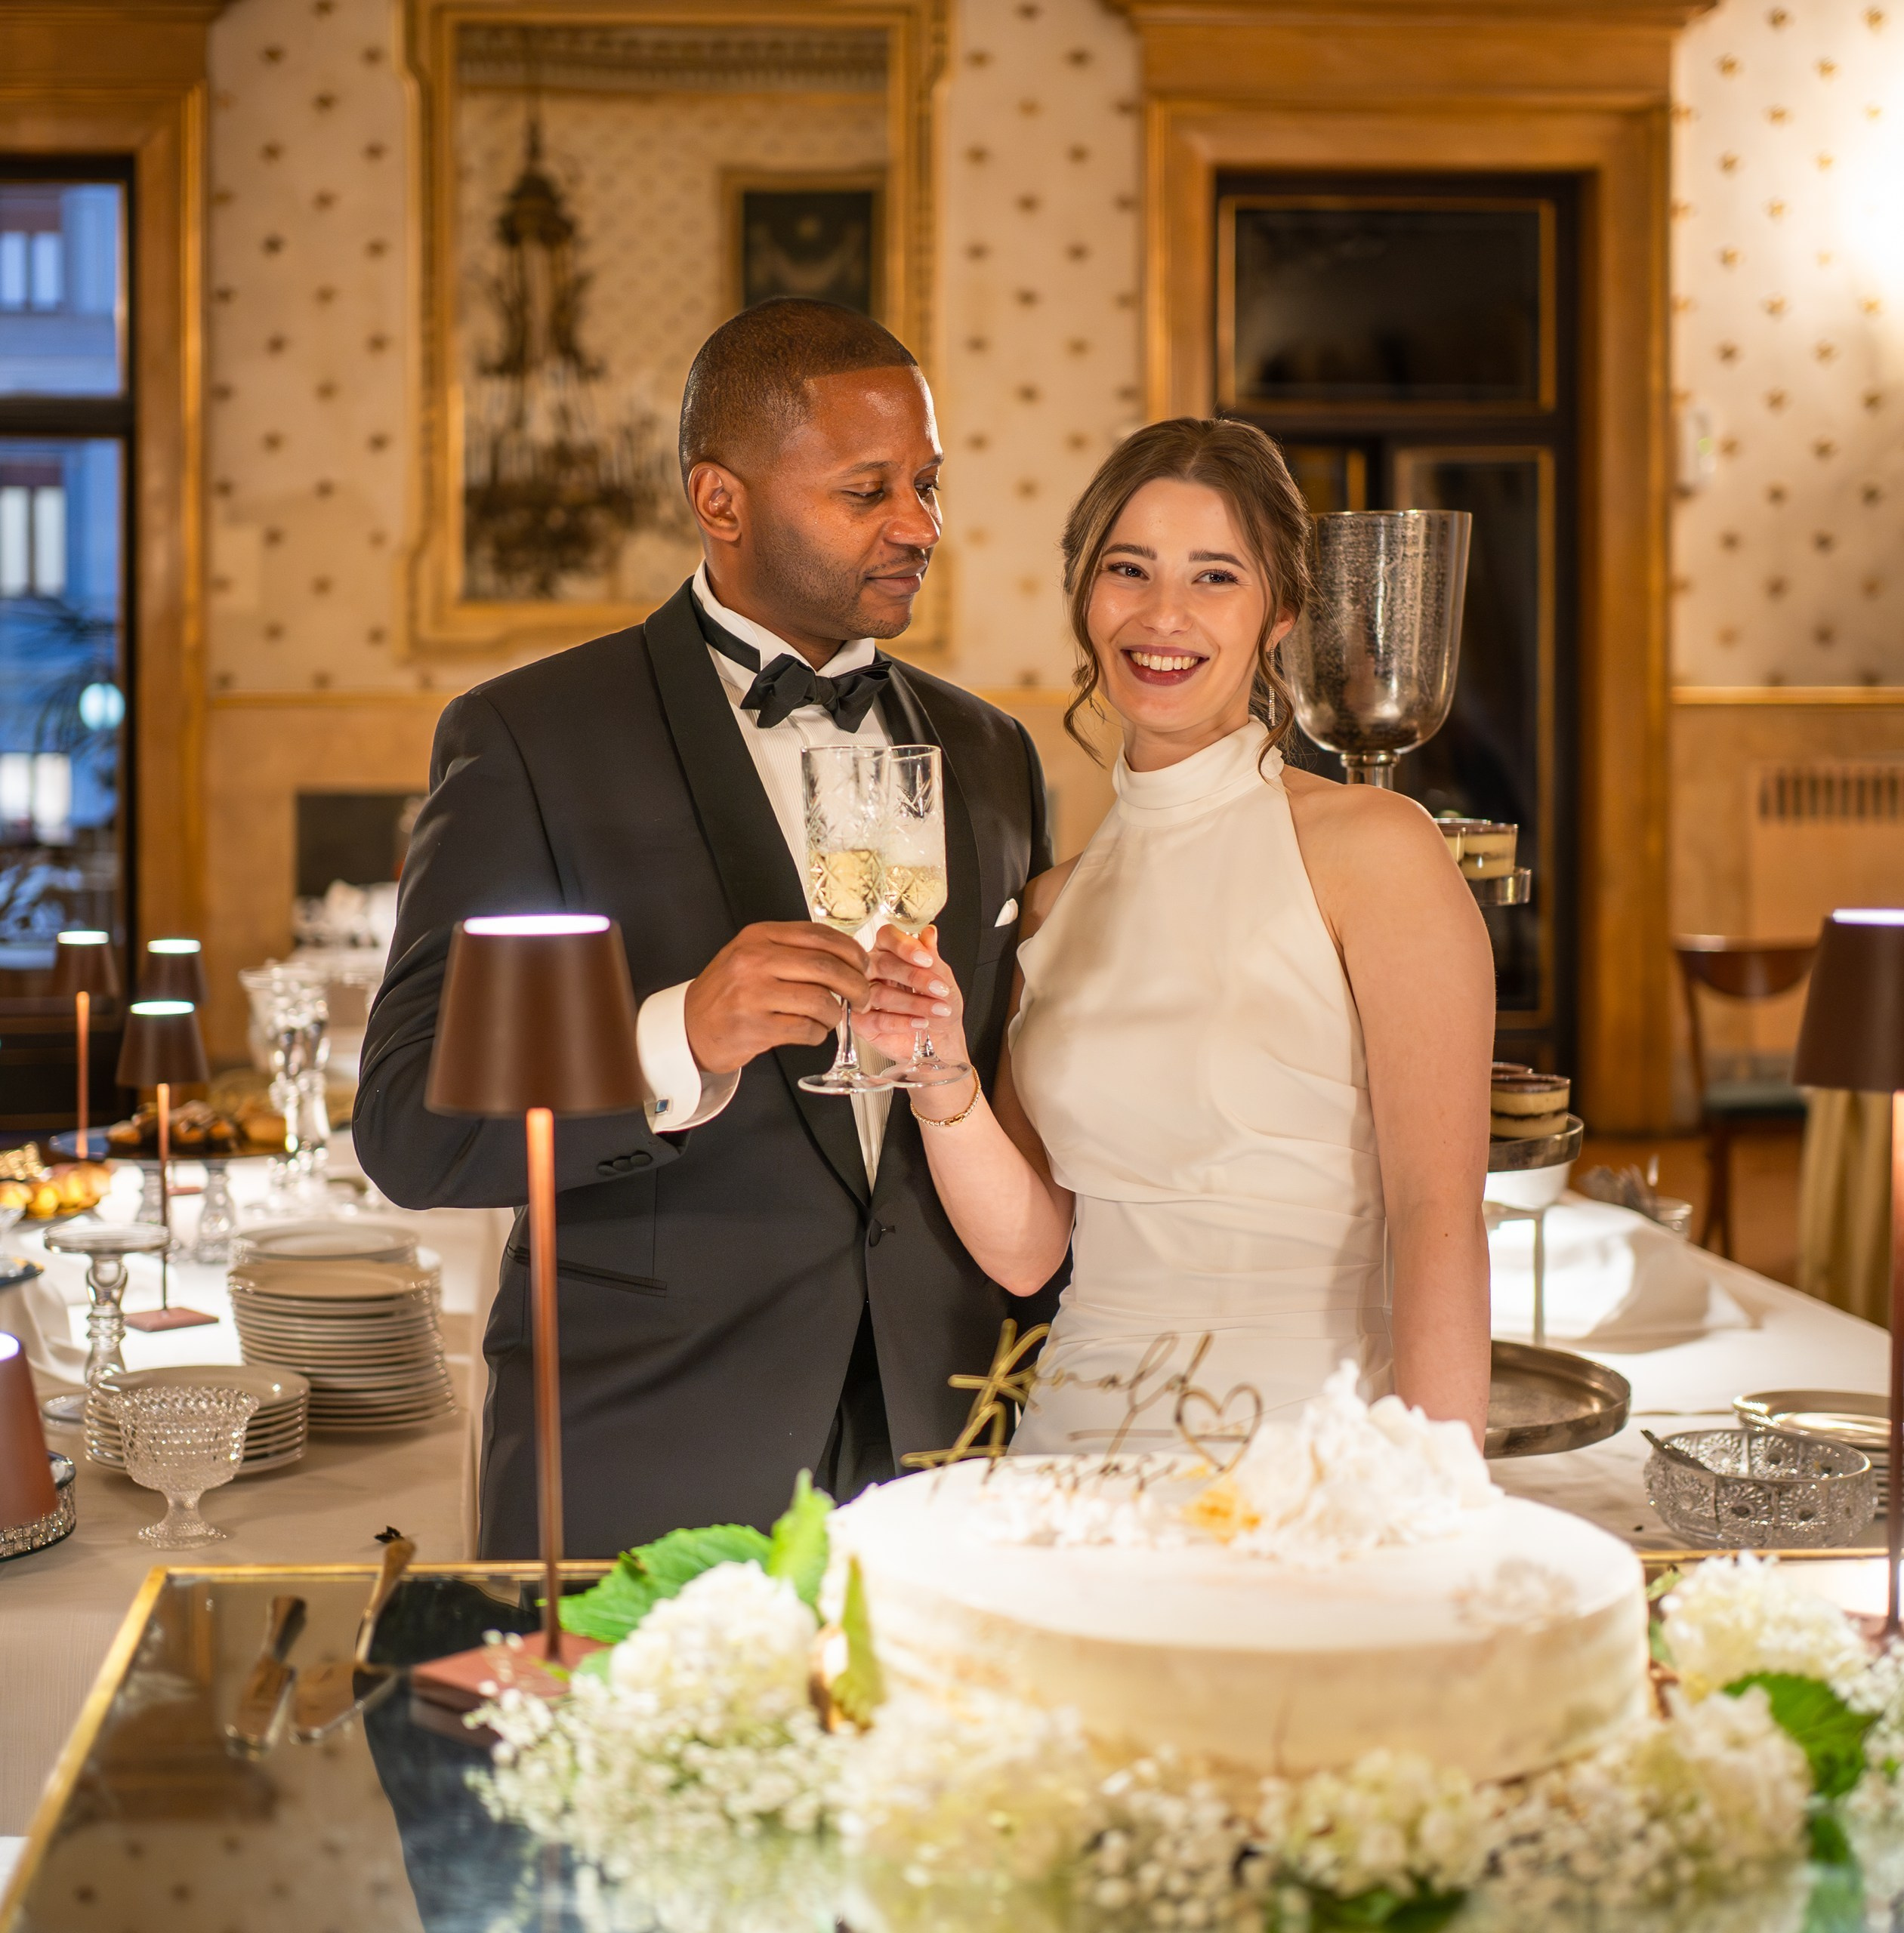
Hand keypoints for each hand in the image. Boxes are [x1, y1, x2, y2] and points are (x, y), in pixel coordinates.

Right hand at [683, 922, 869, 1073]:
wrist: (690, 1026)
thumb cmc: (729, 991)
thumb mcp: (752, 955)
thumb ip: (793, 950)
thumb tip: (848, 958)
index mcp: (759, 937)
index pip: (819, 935)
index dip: (851, 951)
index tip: (863, 965)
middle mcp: (754, 961)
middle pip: (826, 966)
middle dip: (855, 984)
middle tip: (862, 997)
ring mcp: (753, 995)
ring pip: (820, 1000)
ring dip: (836, 1013)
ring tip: (832, 1017)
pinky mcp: (755, 1027)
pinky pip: (806, 1029)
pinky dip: (819, 1033)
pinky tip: (813, 1031)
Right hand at [859, 924, 969, 1069]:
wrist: (941, 1039)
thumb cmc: (939, 1004)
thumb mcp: (942, 978)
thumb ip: (932, 957)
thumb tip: (929, 933)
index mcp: (888, 952)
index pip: (886, 937)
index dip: (904, 946)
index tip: (926, 959)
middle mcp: (872, 971)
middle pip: (882, 964)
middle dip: (914, 977)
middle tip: (940, 989)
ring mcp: (863, 996)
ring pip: (879, 993)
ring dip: (913, 1003)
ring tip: (937, 1010)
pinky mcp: (861, 1023)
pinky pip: (874, 1020)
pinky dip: (900, 1022)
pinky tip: (920, 1023)